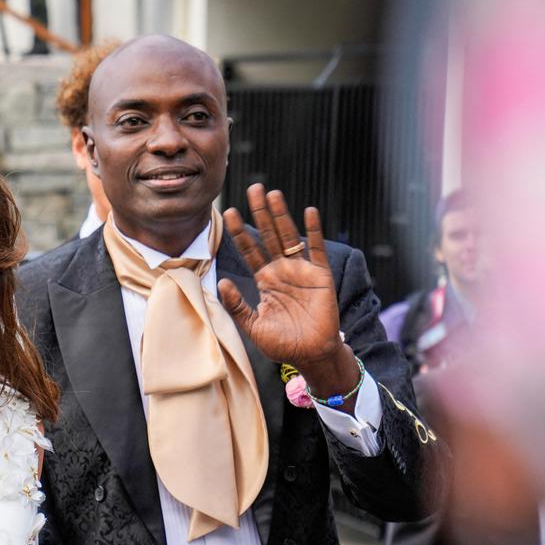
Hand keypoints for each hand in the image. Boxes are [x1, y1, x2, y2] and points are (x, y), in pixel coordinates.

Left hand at [219, 184, 349, 376]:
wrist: (310, 355)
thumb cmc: (281, 344)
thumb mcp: (252, 326)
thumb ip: (237, 305)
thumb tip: (223, 282)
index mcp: (265, 280)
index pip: (249, 250)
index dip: (238, 232)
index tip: (226, 212)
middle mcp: (282, 270)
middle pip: (268, 235)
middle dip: (259, 213)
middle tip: (252, 188)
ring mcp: (301, 271)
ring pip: (289, 236)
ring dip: (281, 215)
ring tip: (272, 194)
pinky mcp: (320, 276)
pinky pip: (316, 249)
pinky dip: (312, 231)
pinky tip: (308, 212)